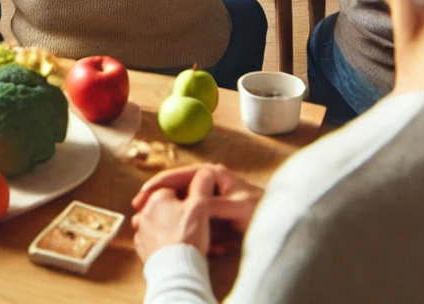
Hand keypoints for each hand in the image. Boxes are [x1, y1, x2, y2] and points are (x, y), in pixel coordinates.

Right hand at [132, 164, 262, 234]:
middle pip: (179, 195)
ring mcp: (212, 202)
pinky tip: (205, 247)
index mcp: (212, 175)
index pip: (178, 176)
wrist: (281, 224)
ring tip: (171, 237)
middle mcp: (210, 185)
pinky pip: (201, 227)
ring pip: (188, 213)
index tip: (142, 198)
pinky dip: (200, 237)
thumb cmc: (263, 209)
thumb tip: (192, 204)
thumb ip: (212, 204)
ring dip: (184, 227)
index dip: (158, 186)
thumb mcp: (237, 206)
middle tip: (144, 219)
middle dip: (166, 209)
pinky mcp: (217, 219)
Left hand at [132, 167, 215, 261]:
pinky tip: (175, 245)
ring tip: (187, 234)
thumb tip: (205, 172)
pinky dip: (164, 240)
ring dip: (170, 225)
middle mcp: (145, 211)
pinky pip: (154, 239)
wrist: (176, 271)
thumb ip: (202, 185)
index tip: (198, 204)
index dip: (189, 195)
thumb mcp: (200, 206)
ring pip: (159, 222)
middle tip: (194, 221)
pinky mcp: (143, 248)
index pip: (174, 188)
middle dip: (179, 211)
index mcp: (158, 196)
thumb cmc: (188, 236)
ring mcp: (142, 231)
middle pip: (166, 205)